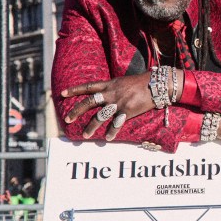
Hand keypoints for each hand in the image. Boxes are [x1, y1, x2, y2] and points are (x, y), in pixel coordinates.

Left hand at [60, 70, 182, 140]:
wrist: (157, 84)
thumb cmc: (142, 82)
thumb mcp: (124, 81)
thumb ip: (114, 87)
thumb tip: (106, 93)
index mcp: (110, 84)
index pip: (88, 86)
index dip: (75, 90)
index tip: (62, 93)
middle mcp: (111, 93)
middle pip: (89, 102)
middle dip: (76, 111)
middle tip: (67, 119)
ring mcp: (119, 102)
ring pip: (100, 115)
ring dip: (91, 126)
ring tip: (84, 135)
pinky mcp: (128, 111)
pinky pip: (117, 123)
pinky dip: (111, 132)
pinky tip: (107, 138)